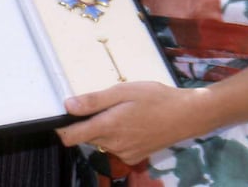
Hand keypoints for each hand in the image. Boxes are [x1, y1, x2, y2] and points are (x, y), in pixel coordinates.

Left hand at [57, 82, 203, 164]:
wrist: (185, 116)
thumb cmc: (155, 98)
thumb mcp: (123, 91)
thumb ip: (94, 101)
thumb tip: (68, 105)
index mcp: (108, 126)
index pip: (71, 136)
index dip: (62, 127)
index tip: (62, 115)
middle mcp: (113, 145)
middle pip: (87, 136)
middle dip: (90, 121)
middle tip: (108, 103)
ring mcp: (124, 154)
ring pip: (102, 141)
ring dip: (105, 127)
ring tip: (124, 110)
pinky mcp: (134, 157)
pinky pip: (116, 147)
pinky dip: (118, 135)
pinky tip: (133, 122)